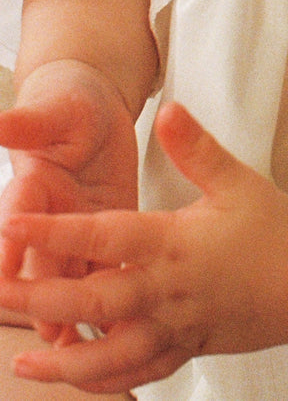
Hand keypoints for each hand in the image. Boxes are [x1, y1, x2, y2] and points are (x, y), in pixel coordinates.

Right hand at [0, 61, 140, 344]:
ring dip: (67, 308)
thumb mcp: (52, 109)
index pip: (15, 218)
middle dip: (41, 294)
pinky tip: (116, 326)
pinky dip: (106, 295)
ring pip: (68, 274)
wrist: (93, 104)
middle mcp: (49, 214)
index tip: (3, 274)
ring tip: (73, 345)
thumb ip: (26, 122)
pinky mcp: (107, 229)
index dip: (9, 246)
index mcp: (32, 184)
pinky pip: (103, 265)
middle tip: (47, 328)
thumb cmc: (68, 101)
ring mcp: (76, 226)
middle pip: (41, 259)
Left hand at [0, 103, 287, 393]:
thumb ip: (196, 148)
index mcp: (174, 243)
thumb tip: (168, 111)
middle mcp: (168, 290)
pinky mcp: (190, 348)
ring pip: (109, 355)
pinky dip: (106, 381)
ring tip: (22, 364)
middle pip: (90, 302)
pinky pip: (140, 373)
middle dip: (36, 302)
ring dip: (62, 362)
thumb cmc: (281, 230)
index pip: (102, 237)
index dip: (54, 233)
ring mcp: (177, 326)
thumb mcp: (238, 180)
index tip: (13, 225)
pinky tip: (80, 380)